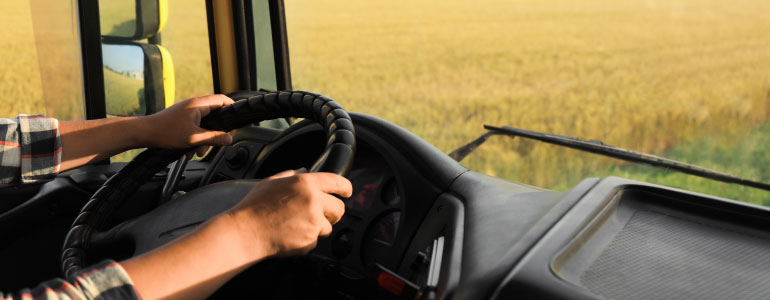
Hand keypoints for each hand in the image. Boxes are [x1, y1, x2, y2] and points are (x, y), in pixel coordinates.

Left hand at [143, 94, 234, 155]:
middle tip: (211, 145)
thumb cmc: (165, 132)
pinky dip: (193, 140)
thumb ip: (214, 138)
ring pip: (203, 125)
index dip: (232, 107)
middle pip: (214, 116)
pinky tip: (187, 151)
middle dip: (214, 134)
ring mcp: (186, 112)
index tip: (238, 117)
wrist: (143, 133)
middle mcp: (193, 105)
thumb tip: (229, 139)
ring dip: (202, 140)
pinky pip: (194, 129)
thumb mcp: (194, 138)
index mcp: (198, 104)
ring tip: (195, 151)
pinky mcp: (181, 120)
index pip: (222, 99)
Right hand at [227, 169, 351, 257]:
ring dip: (318, 227)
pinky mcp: (309, 240)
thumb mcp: (271, 182)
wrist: (246, 232)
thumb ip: (291, 174)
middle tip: (320, 213)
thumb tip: (305, 170)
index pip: (338, 182)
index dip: (346, 187)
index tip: (347, 191)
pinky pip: (315, 240)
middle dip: (333, 211)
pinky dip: (307, 239)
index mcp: (305, 183)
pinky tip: (291, 234)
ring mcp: (313, 222)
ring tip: (297, 224)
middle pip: (339, 208)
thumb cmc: (254, 206)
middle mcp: (313, 201)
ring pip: (329, 226)